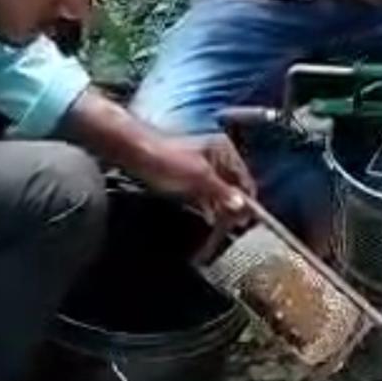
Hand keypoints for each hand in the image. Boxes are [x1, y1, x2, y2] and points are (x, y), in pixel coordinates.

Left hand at [133, 132, 254, 232]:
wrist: (135, 152)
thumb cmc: (167, 160)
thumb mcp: (199, 178)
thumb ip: (222, 192)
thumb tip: (242, 207)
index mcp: (224, 151)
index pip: (244, 180)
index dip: (247, 201)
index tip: (245, 222)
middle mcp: (216, 157)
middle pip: (232, 187)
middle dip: (232, 207)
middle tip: (232, 229)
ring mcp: (201, 166)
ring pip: (218, 192)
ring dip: (220, 210)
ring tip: (221, 228)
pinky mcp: (187, 175)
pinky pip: (204, 194)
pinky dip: (208, 206)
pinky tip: (208, 218)